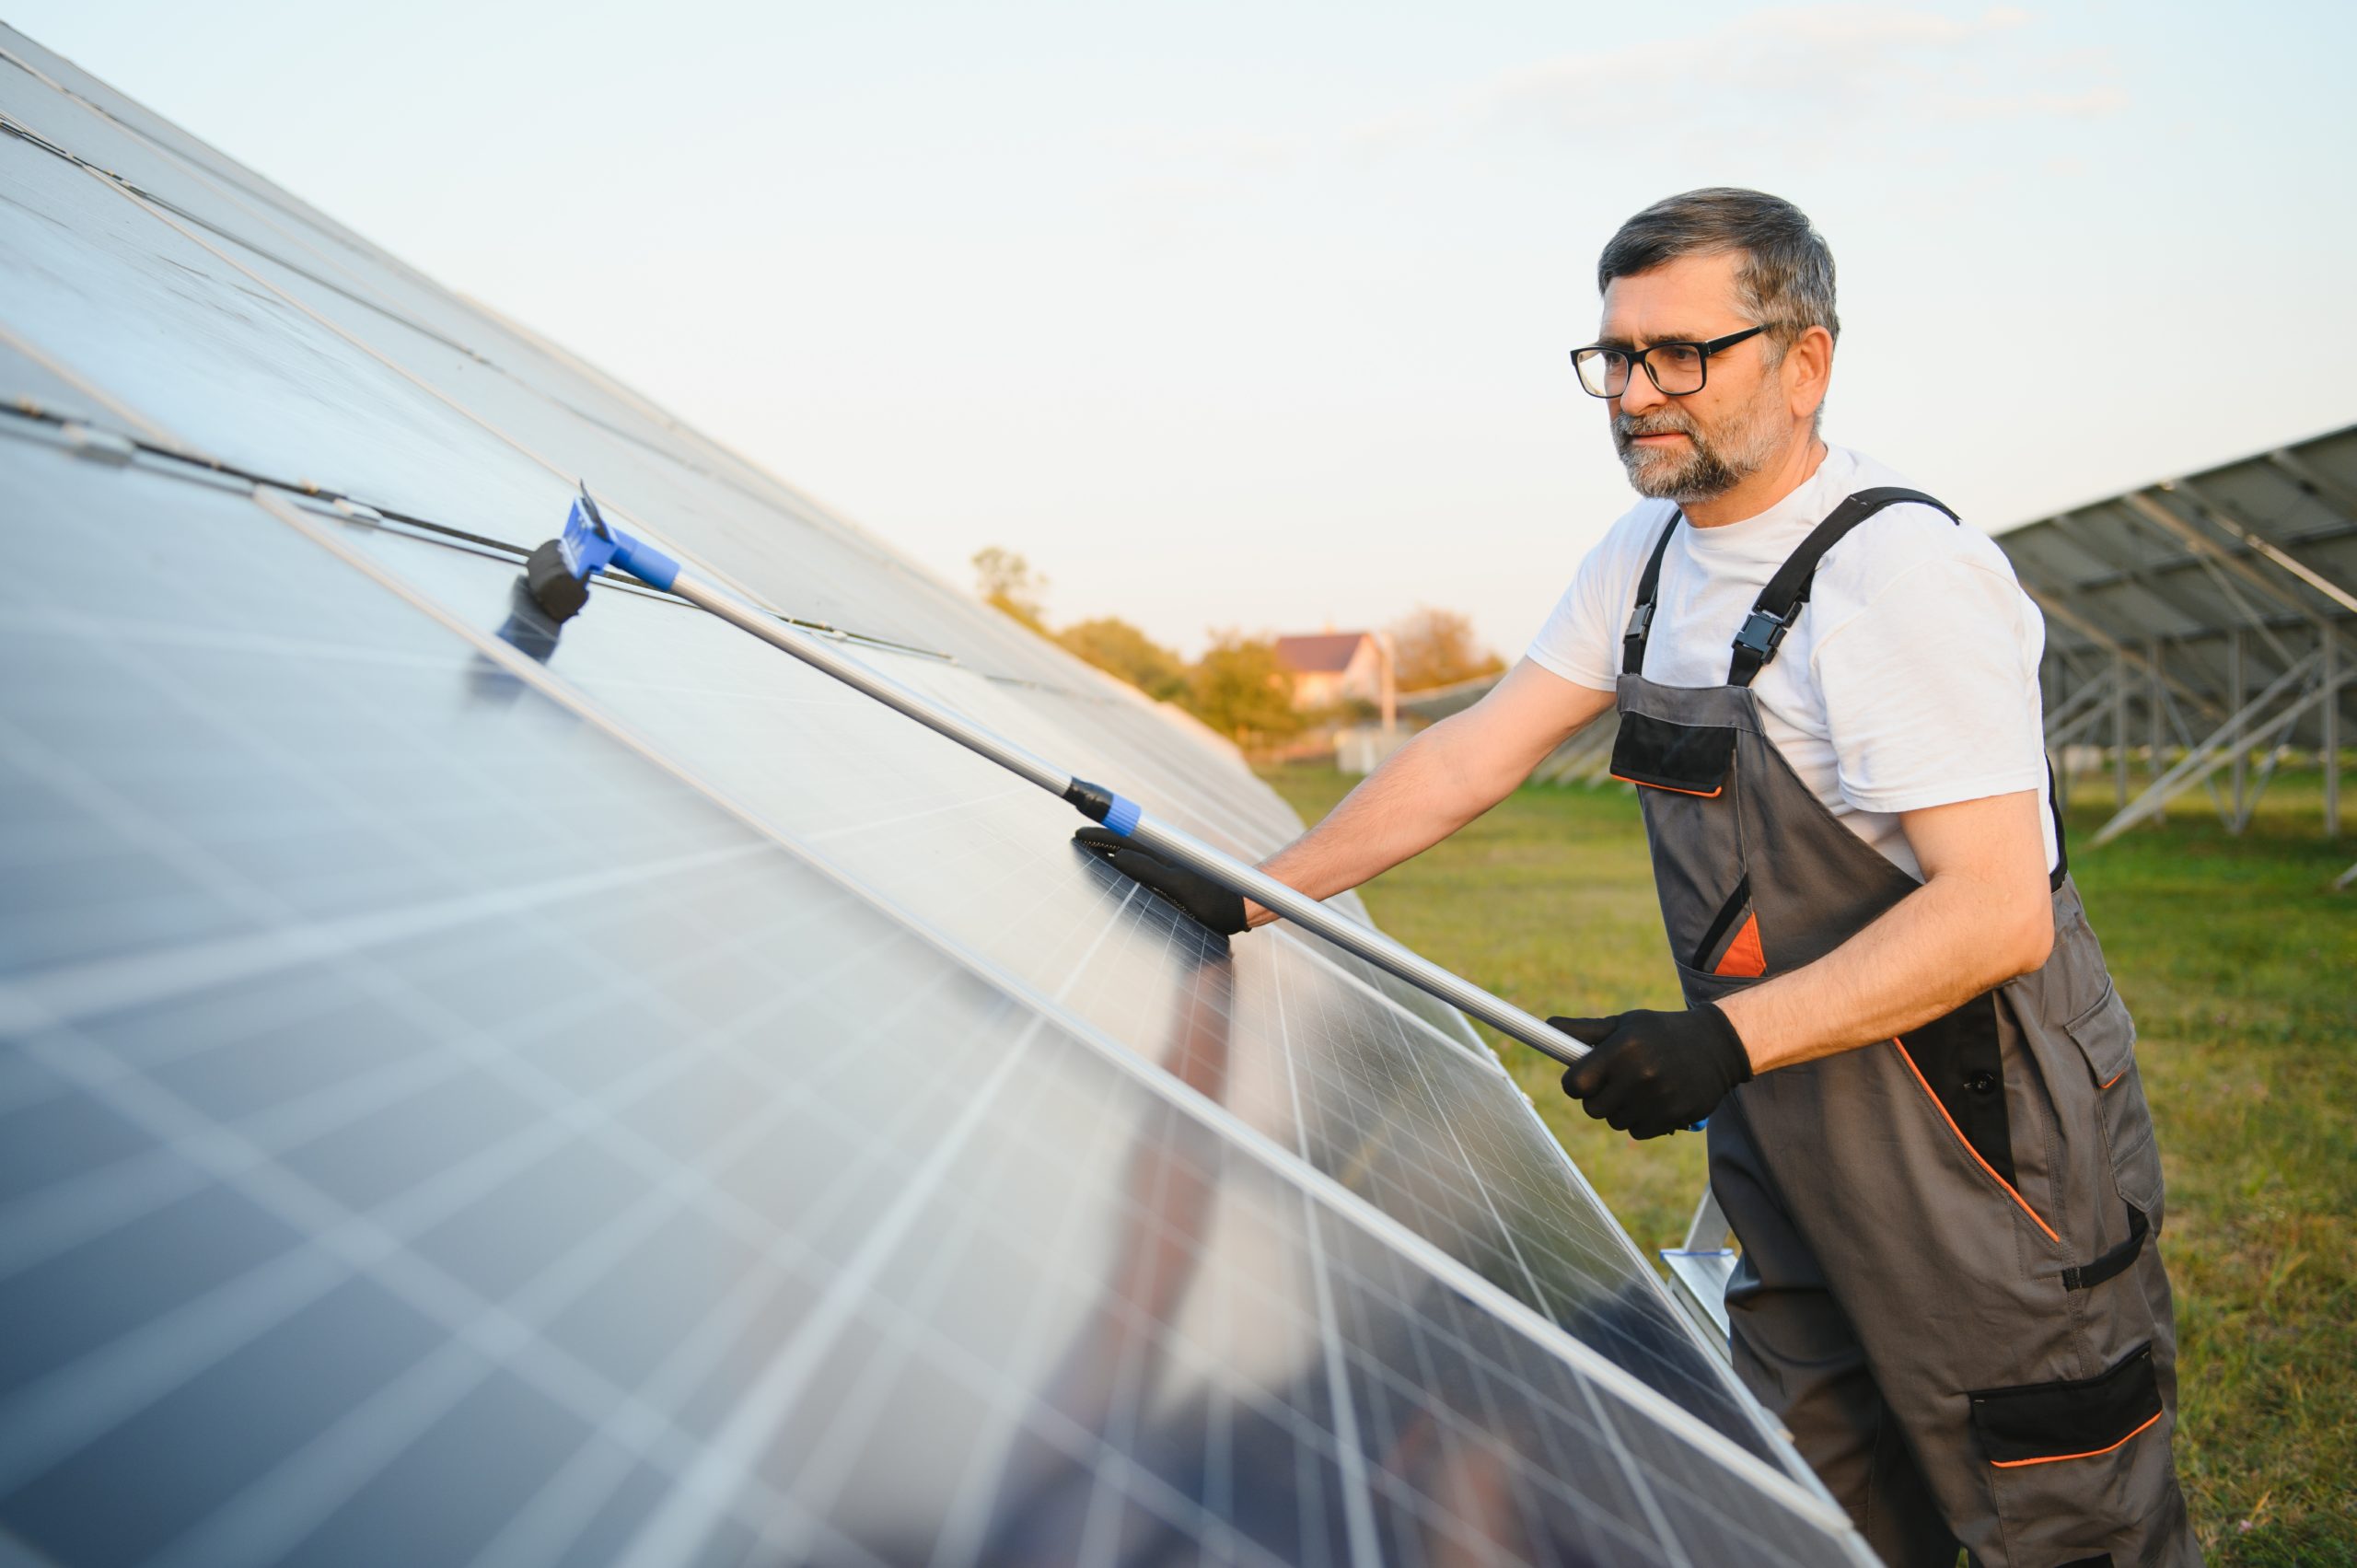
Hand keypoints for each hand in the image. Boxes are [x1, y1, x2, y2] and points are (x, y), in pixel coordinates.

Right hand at [1074, 827, 1248, 936]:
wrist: (1242, 905)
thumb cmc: (1214, 901)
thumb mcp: (1179, 888)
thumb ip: (1150, 871)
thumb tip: (1118, 857)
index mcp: (1162, 854)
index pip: (1123, 839)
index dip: (1100, 836)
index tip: (1078, 834)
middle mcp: (1165, 855)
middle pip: (1127, 840)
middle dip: (1102, 836)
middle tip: (1079, 836)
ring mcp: (1171, 864)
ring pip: (1135, 849)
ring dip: (1114, 845)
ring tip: (1095, 846)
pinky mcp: (1176, 875)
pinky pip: (1144, 861)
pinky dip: (1128, 857)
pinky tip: (1125, 863)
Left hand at [1552, 1004, 1752, 1139]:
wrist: (1717, 1045)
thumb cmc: (1661, 1032)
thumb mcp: (1625, 1024)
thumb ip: (1584, 1031)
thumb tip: (1547, 1026)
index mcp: (1622, 1048)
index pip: (1575, 1085)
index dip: (1574, 1084)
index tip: (1581, 1080)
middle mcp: (1640, 1075)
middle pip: (1592, 1109)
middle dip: (1597, 1097)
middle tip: (1612, 1082)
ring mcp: (1658, 1099)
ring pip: (1615, 1122)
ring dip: (1620, 1109)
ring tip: (1639, 1087)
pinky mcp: (1674, 1116)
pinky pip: (1637, 1132)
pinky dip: (1641, 1120)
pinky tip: (1654, 1099)